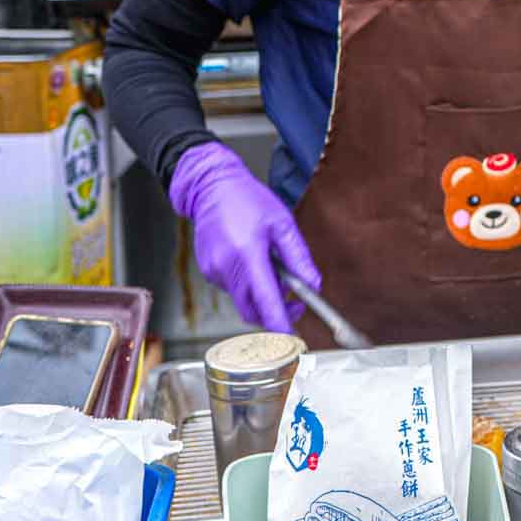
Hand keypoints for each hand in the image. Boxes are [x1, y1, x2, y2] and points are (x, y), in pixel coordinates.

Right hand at [169, 141, 320, 332]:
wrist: (211, 186)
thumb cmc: (248, 199)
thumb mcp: (282, 224)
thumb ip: (298, 258)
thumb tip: (313, 285)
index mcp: (247, 254)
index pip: (265, 300)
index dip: (280, 322)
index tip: (292, 335)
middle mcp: (226, 267)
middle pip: (252, 310)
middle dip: (274, 313)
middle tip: (295, 302)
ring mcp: (213, 271)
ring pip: (242, 300)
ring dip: (260, 296)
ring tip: (271, 268)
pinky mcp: (207, 270)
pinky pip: (232, 288)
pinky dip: (247, 284)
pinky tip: (251, 261)